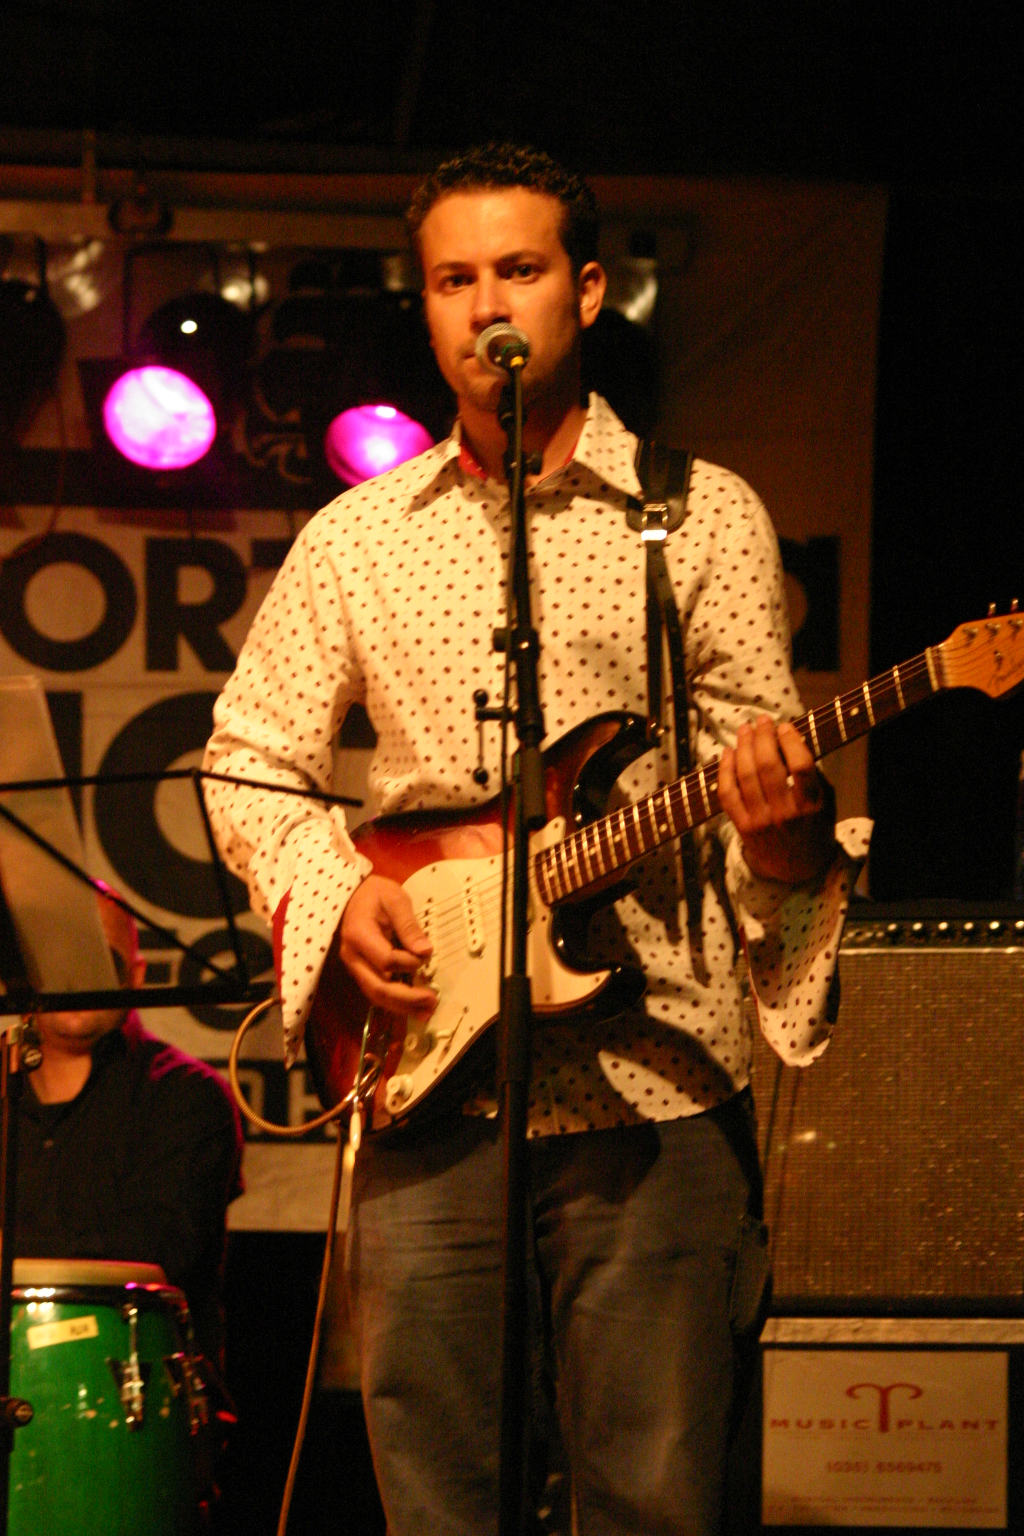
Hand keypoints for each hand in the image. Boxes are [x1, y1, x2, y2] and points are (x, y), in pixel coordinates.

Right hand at [339, 874, 436, 1015]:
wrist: (353, 896)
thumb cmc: (375, 894)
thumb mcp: (395, 899)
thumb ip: (409, 925)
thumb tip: (425, 951)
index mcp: (359, 935)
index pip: (386, 960)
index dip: (409, 962)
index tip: (426, 954)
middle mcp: (352, 956)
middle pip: (378, 987)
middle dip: (407, 999)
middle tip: (432, 1001)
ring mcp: (355, 967)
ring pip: (375, 995)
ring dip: (402, 1007)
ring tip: (426, 1013)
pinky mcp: (361, 972)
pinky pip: (376, 992)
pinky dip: (395, 1003)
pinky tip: (413, 1008)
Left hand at [717, 716, 834, 883]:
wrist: (799, 868)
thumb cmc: (814, 826)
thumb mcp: (825, 801)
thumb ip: (813, 775)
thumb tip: (791, 740)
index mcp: (811, 804)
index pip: (801, 765)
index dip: (790, 740)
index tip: (784, 726)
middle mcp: (785, 812)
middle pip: (767, 765)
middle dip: (762, 736)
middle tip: (761, 721)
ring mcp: (761, 820)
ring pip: (745, 775)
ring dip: (743, 747)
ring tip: (745, 730)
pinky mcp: (742, 826)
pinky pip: (727, 793)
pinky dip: (724, 770)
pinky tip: (728, 753)